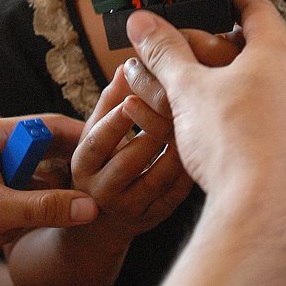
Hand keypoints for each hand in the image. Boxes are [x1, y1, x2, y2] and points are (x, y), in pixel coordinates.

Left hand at [0, 115, 98, 285]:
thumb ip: (42, 207)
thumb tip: (90, 207)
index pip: (45, 126)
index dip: (78, 135)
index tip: (110, 146)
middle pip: (48, 152)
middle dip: (75, 166)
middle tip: (109, 175)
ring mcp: (0, 180)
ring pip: (45, 180)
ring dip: (64, 191)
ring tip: (98, 198)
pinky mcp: (0, 205)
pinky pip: (35, 202)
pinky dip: (50, 211)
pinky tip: (72, 217)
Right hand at [71, 72, 191, 244]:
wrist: (101, 219)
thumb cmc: (104, 160)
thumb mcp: (97, 132)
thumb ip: (111, 100)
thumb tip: (127, 65)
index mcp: (84, 163)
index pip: (97, 140)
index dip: (116, 119)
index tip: (135, 98)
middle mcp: (101, 190)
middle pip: (128, 161)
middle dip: (152, 131)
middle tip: (177, 105)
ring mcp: (128, 208)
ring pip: (155, 179)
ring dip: (175, 150)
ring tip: (194, 124)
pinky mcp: (152, 219)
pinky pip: (174, 196)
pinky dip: (188, 171)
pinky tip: (201, 149)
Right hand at [122, 0, 285, 200]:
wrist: (269, 210)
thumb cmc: (233, 145)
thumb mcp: (187, 90)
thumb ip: (164, 51)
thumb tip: (142, 24)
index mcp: (278, 50)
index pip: (256, 8)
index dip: (232, 2)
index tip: (217, 4)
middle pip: (269, 43)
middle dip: (236, 43)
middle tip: (208, 48)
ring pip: (279, 79)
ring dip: (250, 77)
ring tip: (218, 89)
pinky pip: (285, 111)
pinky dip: (262, 108)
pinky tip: (236, 128)